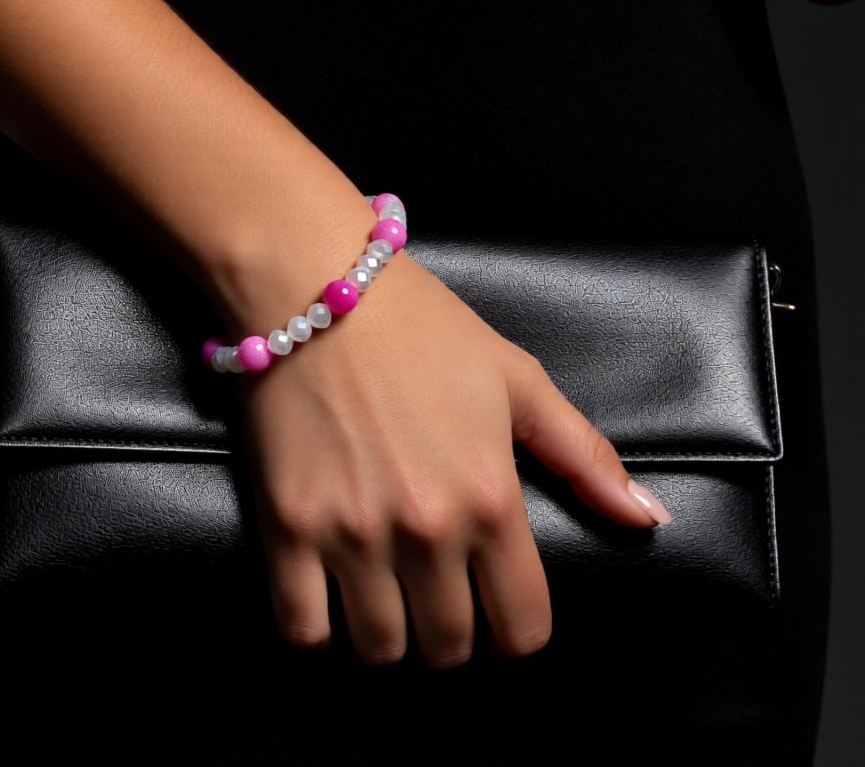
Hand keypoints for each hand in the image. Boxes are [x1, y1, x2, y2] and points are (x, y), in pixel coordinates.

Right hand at [239, 250, 670, 668]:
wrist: (313, 283)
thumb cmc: (420, 326)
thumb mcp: (515, 379)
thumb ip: (582, 455)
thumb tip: (647, 518)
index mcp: (491, 498)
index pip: (523, 628)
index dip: (515, 628)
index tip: (495, 605)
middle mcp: (426, 529)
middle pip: (449, 648)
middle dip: (451, 631)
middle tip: (434, 592)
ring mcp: (351, 533)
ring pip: (379, 649)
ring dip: (387, 633)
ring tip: (381, 592)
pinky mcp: (286, 526)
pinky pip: (300, 629)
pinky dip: (314, 630)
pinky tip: (324, 597)